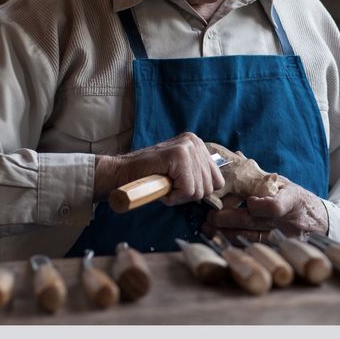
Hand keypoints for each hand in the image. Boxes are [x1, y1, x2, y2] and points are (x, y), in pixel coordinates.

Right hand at [94, 132, 223, 205]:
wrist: (121, 173)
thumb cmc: (149, 176)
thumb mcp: (179, 173)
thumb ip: (197, 175)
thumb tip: (217, 187)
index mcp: (198, 145)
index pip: (217, 180)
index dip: (198, 191)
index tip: (179, 187)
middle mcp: (195, 142)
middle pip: (210, 187)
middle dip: (188, 195)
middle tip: (169, 187)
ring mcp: (188, 147)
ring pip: (199, 190)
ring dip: (179, 196)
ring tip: (164, 184)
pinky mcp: (179, 155)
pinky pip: (187, 190)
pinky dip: (173, 196)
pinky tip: (161, 186)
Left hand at [203, 176, 327, 242]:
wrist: (321, 223)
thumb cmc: (298, 200)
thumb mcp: (285, 185)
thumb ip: (260, 176)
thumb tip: (236, 156)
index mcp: (292, 200)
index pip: (276, 206)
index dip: (259, 206)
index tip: (246, 203)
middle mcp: (288, 221)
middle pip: (255, 223)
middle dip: (228, 219)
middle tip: (210, 217)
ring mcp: (284, 239)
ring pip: (251, 239)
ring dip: (225, 234)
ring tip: (208, 229)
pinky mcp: (279, 250)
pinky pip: (253, 248)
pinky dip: (234, 244)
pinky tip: (220, 240)